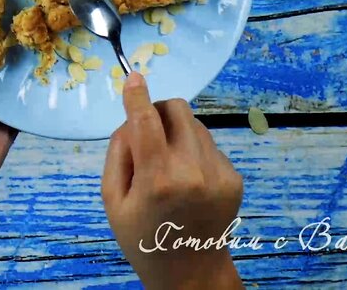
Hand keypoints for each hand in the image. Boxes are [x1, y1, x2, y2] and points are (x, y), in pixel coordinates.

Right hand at [102, 73, 243, 289]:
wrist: (191, 272)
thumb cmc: (142, 238)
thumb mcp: (112, 200)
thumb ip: (119, 154)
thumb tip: (132, 118)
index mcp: (157, 179)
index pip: (146, 121)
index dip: (137, 95)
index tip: (133, 77)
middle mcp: (192, 171)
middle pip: (177, 109)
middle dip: (158, 111)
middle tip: (148, 132)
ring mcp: (219, 174)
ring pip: (194, 124)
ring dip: (176, 132)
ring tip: (167, 164)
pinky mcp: (234, 178)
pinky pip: (208, 144)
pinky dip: (193, 151)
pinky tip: (188, 180)